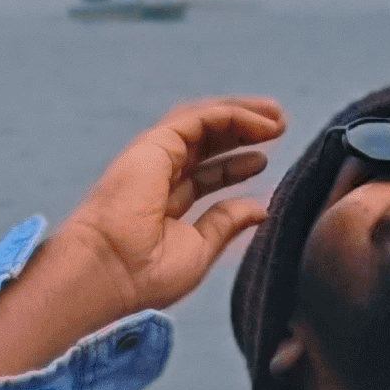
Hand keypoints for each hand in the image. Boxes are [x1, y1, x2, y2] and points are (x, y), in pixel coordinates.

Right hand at [61, 96, 286, 318]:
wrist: (109, 272)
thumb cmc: (145, 274)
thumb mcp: (199, 250)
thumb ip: (226, 224)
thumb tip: (259, 207)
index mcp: (164, 202)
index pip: (204, 174)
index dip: (234, 164)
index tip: (263, 161)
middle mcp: (157, 175)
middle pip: (205, 142)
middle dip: (242, 131)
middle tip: (279, 126)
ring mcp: (154, 157)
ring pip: (204, 123)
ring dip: (242, 115)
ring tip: (277, 116)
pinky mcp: (155, 144)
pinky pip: (201, 120)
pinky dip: (234, 115)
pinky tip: (263, 123)